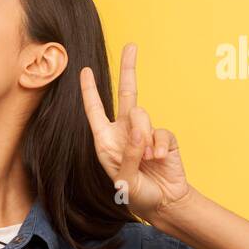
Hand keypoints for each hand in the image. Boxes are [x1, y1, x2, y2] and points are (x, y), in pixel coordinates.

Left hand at [79, 43, 192, 222]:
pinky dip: (158, 146)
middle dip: (129, 69)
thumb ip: (129, 155)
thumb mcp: (124, 180)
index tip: (84, 70)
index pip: (95, 110)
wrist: (163, 202)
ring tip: (146, 159)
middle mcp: (124, 132)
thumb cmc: (136, 193)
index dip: (89, 91)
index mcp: (106, 140)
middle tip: (132, 45)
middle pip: (127, 94)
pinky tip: (158, 159)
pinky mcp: (164, 137)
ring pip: (143, 115)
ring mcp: (145, 132)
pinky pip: (161, 131)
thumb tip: (139, 131)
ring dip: (143, 138)